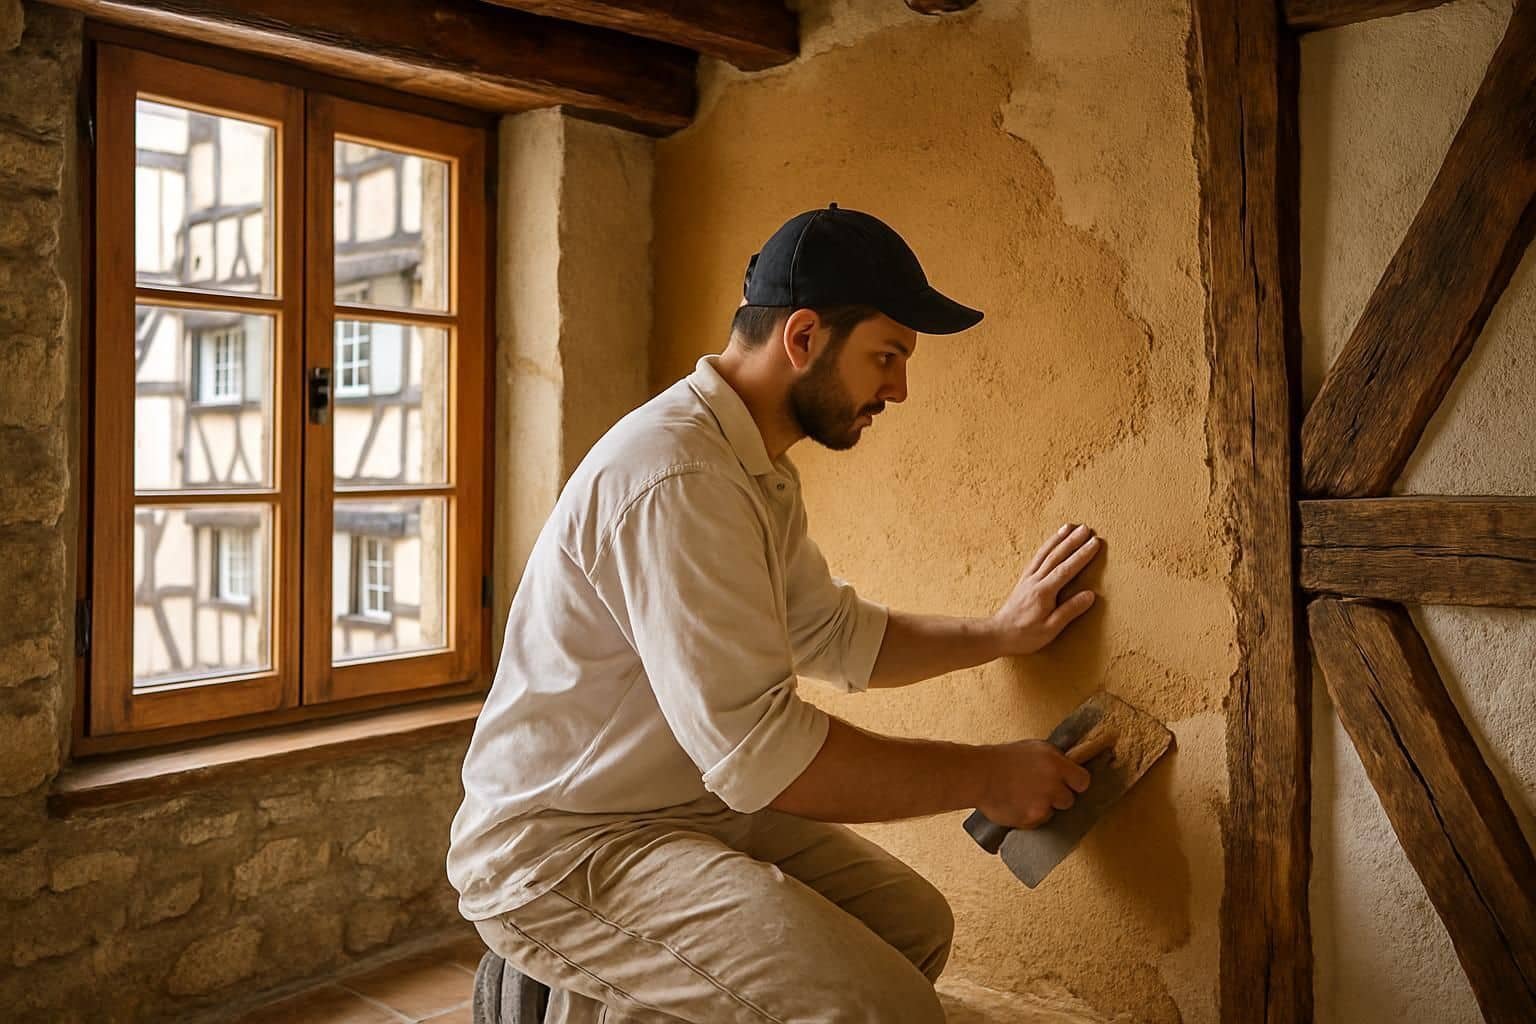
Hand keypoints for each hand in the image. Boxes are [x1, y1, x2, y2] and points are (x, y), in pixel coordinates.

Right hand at [977, 739, 1093, 829]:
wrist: (978, 775)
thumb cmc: (1002, 759)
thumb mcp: (1034, 748)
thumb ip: (1055, 759)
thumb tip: (1070, 767)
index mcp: (1056, 765)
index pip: (1083, 781)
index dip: (1075, 783)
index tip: (1069, 783)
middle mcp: (1053, 786)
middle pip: (1069, 800)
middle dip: (1057, 796)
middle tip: (1041, 789)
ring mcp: (1042, 805)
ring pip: (1052, 812)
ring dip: (1042, 807)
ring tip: (1024, 796)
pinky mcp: (1030, 820)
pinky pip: (1037, 822)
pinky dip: (1029, 816)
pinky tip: (1016, 804)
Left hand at [990, 523, 1101, 655]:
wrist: (998, 634)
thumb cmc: (1025, 635)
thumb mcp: (1051, 629)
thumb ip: (1070, 610)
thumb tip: (1090, 595)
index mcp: (1044, 592)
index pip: (1066, 569)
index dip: (1081, 555)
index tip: (1095, 543)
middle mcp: (1035, 580)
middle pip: (1056, 556)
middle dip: (1072, 541)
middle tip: (1087, 528)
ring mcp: (1028, 578)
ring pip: (1045, 553)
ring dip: (1058, 539)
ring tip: (1070, 527)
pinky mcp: (1024, 580)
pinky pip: (1037, 558)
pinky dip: (1046, 547)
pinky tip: (1052, 542)